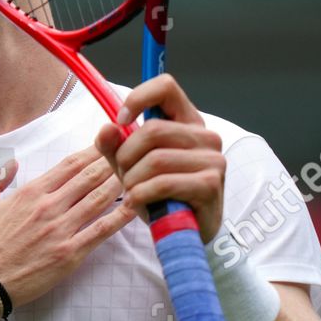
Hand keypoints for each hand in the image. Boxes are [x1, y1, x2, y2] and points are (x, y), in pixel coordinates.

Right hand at [0, 146, 135, 320]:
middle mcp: (48, 207)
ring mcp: (61, 231)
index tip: (107, 142)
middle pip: (89, 176)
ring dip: (121, 182)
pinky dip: (121, 217)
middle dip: (113, 160)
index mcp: (28, 193)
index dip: (91, 151)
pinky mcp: (69, 255)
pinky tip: (136, 205)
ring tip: (138, 171)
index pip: (68, 165)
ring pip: (99, 199)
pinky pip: (101, 231)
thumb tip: (10, 163)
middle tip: (131, 151)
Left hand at [93, 73, 225, 241]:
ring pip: (155, 158)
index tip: (121, 120)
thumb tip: (107, 128)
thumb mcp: (131, 166)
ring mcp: (213, 160)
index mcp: (187, 121)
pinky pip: (163, 182)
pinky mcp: (211, 185)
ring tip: (132, 192)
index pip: (166, 87)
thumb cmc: (159, 194)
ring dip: (132, 179)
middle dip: (126, 156)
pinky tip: (137, 203)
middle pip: (152, 129)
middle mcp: (206, 136)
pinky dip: (141, 194)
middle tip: (123, 176)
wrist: (185, 233)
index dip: (138, 98)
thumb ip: (115, 146)